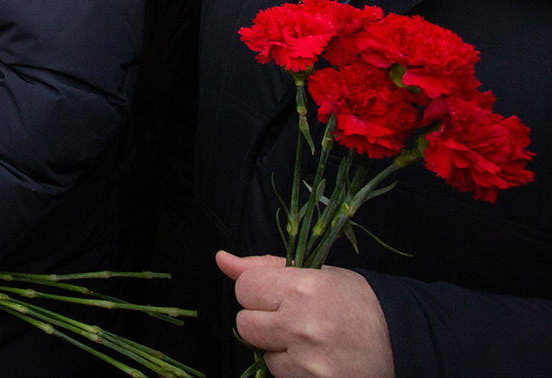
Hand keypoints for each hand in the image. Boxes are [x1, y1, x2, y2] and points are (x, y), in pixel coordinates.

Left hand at [218, 251, 394, 377]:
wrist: (403, 343)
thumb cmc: (357, 304)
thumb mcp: (316, 274)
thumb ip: (265, 268)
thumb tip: (222, 259)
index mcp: (303, 287)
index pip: (244, 288)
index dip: (256, 291)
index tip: (277, 294)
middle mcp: (303, 324)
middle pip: (245, 324)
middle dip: (261, 321)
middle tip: (291, 318)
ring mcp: (308, 360)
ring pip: (261, 352)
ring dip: (277, 347)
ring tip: (309, 339)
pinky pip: (280, 374)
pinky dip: (291, 368)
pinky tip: (315, 358)